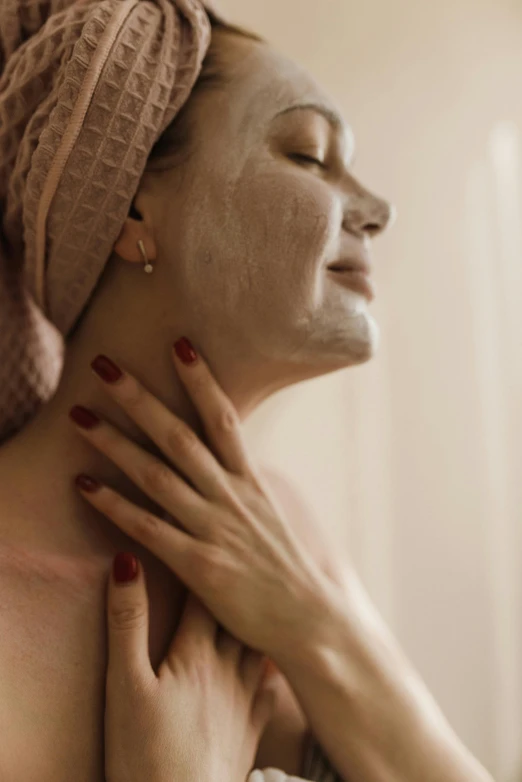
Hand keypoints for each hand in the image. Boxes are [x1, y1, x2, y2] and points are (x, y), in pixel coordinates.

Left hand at [70, 339, 342, 663]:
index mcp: (250, 483)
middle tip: (104, 365)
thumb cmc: (286, 569)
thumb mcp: (269, 516)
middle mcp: (231, 497)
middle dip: (140, 398)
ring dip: (115, 443)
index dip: (201, 380)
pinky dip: (114, 505)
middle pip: (179, 436)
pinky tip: (84, 485)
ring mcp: (214, 529)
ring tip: (79, 416)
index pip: (224, 419)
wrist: (310, 621)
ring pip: (157, 475)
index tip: (179, 344)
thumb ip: (241, 487)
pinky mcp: (199, 565)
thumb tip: (222, 461)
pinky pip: (147, 528)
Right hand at [104, 557, 275, 781]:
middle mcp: (228, 667)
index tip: (205, 534)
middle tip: (240, 556)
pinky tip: (275, 658)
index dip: (202, 561)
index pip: (204, 592)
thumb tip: (126, 561)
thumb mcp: (125, 684)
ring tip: (264, 596)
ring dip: (259, 618)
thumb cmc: (145, 752)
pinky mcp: (252, 727)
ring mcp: (245, 697)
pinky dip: (273, 662)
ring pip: (259, 643)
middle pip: (237, 612)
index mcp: (196, 651)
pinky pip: (271, 683)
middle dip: (236, 585)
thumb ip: (127, 622)